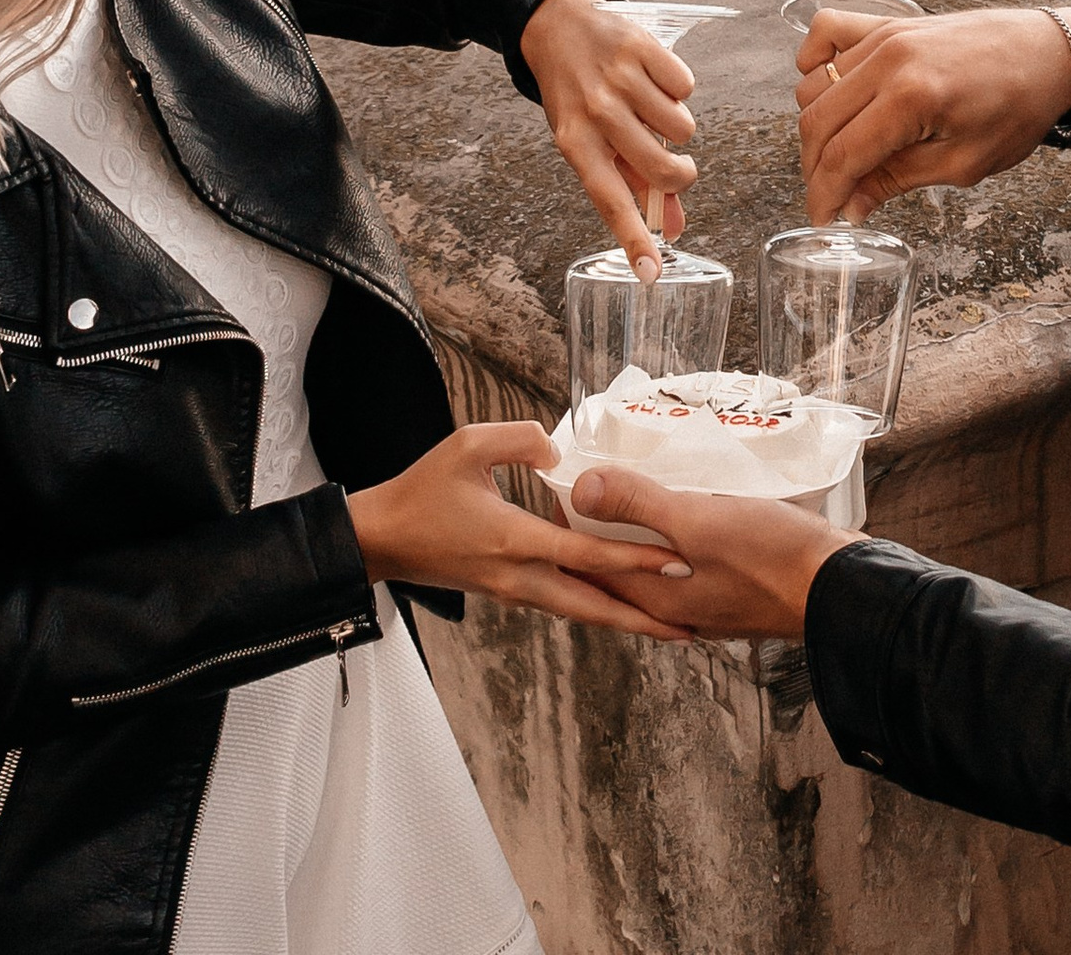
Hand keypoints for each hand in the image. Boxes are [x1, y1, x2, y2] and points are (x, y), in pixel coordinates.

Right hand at [349, 422, 694, 636]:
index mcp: (514, 541)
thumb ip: (521, 439)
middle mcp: (519, 577)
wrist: (382, 539)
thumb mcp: (469, 443)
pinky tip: (614, 600)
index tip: (677, 561)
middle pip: (592, 607)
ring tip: (664, 625)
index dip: (634, 558)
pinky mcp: (506, 592)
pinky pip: (559, 603)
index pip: (587, 555)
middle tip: (689, 630)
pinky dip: (592, 606)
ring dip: (620, 619)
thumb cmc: (422, 489)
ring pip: (578, 611)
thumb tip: (561, 451)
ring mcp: (512, 591)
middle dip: (642, 620)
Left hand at [520, 0, 697, 278]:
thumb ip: (635, 185)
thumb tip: (674, 230)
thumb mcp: (589, 141)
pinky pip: (685, 86)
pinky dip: (678, 89)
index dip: (633, 238)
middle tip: (678, 169)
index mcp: (576, 144)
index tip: (651, 273)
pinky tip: (654, 80)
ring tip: (652, 111)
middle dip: (680, 175)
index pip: (610, 202)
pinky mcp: (640, 46)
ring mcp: (618, 78)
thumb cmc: (576, 97)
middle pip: (659, 168)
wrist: (556, 28)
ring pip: (681, 127)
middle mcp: (596, 113)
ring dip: (677, 126)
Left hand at [570, 464, 850, 639]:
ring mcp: (706, 605)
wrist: (839, 589)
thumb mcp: (699, 521)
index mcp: (657, 600)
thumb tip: (581, 490)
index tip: (563, 481)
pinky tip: (686, 512)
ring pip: (653, 568)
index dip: (571, 524)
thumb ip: (639, 505)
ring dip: (637, 533)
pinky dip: (671, 540)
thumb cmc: (771, 557)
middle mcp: (676, 611)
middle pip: (619, 569)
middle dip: (601, 528)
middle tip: (593, 478)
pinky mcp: (732, 593)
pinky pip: (685, 566)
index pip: (590, 566)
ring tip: (633, 488)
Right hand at [795, 4, 1070, 222]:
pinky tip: (830, 91)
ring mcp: (884, 35)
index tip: (824, 220)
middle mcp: (888, 59)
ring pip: (815, 84)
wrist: (1046, 54)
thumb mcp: (963, 163)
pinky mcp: (886, 22)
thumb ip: (898, 180)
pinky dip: (814, 62)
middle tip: (833, 197)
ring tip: (843, 154)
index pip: (842, 155)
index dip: (824, 195)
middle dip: (815, 168)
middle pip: (818, 121)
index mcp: (911, 98)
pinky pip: (827, 32)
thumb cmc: (1016, 109)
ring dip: (817, 126)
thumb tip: (852, 206)